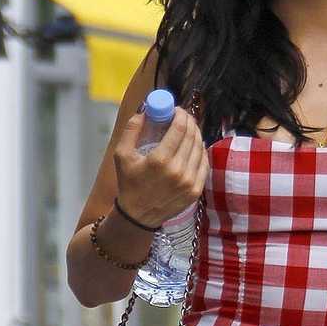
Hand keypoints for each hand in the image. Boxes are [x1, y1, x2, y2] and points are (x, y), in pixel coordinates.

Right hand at [113, 108, 208, 227]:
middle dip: (189, 122)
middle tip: (184, 117)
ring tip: (188, 129)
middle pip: (192, 136)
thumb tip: (145, 110)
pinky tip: (195, 145)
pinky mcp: (196, 190)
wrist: (139, 215)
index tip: (177, 110)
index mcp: (160, 160)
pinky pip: (204, 164)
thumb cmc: (129, 183)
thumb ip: (131, 130)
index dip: (181, 114)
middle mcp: (178, 170)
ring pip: (200, 148)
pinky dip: (201, 151)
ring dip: (196, 134)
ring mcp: (189, 182)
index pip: (179, 128)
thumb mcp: (122, 155)